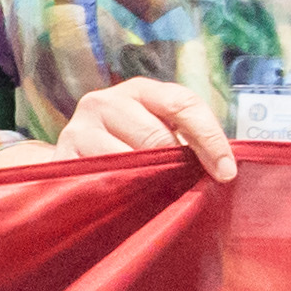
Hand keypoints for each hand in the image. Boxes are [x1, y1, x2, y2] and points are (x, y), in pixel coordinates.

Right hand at [50, 77, 236, 181]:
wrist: (72, 157)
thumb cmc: (127, 145)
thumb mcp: (156, 129)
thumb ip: (184, 138)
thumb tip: (224, 168)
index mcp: (138, 89)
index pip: (182, 104)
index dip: (210, 138)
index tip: (226, 172)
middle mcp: (104, 102)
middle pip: (156, 135)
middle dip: (180, 165)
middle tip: (193, 188)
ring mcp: (79, 129)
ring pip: (129, 161)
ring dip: (150, 182)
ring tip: (159, 194)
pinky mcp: (63, 159)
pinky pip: (103, 181)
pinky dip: (121, 194)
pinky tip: (130, 201)